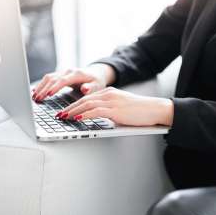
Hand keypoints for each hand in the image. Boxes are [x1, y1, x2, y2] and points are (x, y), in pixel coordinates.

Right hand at [32, 64, 115, 101]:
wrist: (95, 73)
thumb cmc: (96, 82)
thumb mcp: (97, 86)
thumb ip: (91, 88)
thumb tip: (85, 89)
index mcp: (77, 74)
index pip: (63, 80)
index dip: (55, 87)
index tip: (49, 94)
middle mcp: (68, 71)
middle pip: (52, 79)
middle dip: (44, 89)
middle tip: (37, 99)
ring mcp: (62, 72)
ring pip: (48, 77)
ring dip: (40, 87)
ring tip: (34, 97)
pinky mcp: (59, 75)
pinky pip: (48, 79)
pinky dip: (41, 85)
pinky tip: (35, 92)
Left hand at [57, 87, 173, 126]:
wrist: (156, 109)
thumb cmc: (141, 112)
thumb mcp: (122, 110)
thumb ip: (109, 112)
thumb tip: (98, 121)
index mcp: (110, 93)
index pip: (87, 98)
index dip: (74, 104)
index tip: (65, 110)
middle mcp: (109, 95)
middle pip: (84, 100)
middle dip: (69, 107)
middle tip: (59, 115)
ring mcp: (112, 101)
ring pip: (87, 104)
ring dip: (73, 111)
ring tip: (64, 117)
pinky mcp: (116, 110)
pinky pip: (96, 111)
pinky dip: (84, 115)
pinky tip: (77, 118)